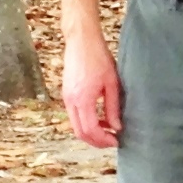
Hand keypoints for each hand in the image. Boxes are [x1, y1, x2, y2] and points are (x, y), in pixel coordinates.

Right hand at [61, 27, 122, 148]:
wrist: (82, 41)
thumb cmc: (98, 58)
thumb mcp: (112, 84)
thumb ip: (113, 108)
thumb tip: (116, 127)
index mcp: (83, 99)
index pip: (91, 129)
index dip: (103, 139)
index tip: (115, 140)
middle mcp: (71, 101)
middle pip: (80, 132)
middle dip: (95, 141)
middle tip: (111, 141)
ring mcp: (66, 97)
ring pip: (75, 125)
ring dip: (90, 132)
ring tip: (107, 130)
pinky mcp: (66, 94)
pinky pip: (74, 115)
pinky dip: (85, 122)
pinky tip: (99, 118)